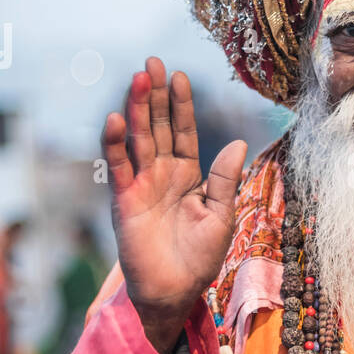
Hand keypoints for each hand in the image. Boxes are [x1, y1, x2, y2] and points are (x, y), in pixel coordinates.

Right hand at [102, 57, 247, 353]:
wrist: (174, 291)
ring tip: (138, 78)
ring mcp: (142, 185)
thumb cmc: (199, 257)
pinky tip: (116, 119)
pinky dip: (115, 144)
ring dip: (138, 109)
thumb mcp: (221, 215)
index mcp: (189, 175)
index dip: (181, 105)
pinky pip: (119, 167)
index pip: (184, 132)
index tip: (180, 76)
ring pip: (139, 139)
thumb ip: (225, 179)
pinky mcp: (125, 200)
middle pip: (159, 127)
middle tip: (152, 62)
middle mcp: (163, 174)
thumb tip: (238, 143)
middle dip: (156, 95)